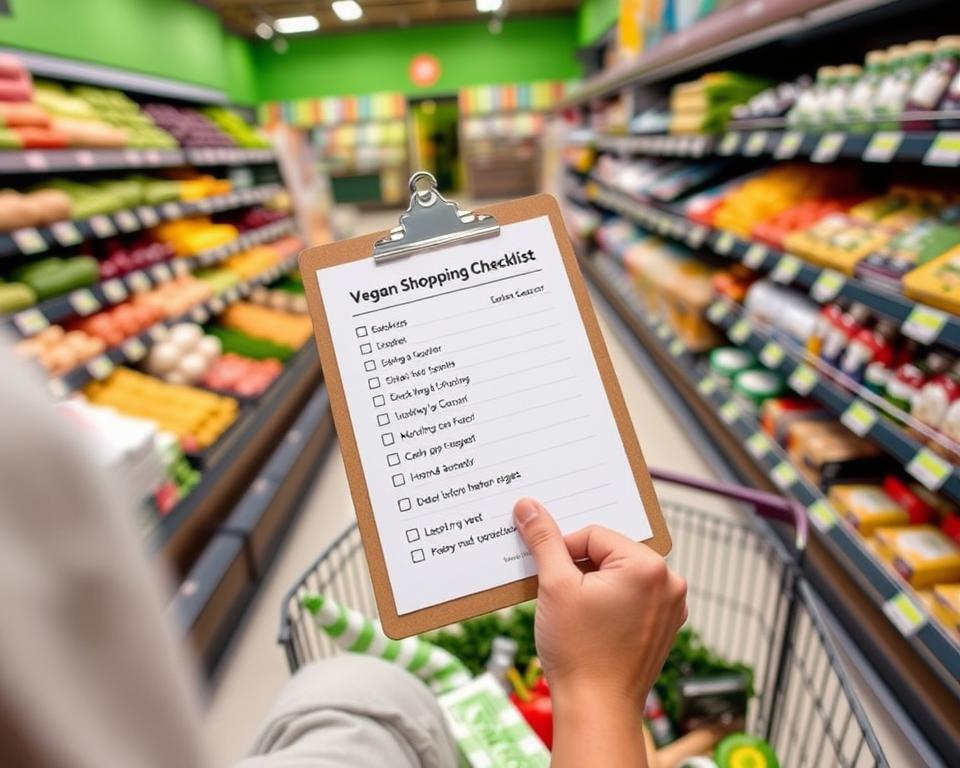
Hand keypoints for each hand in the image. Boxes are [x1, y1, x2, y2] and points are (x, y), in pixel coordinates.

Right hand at [513, 497, 686, 765]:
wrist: (596, 711)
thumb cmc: (579, 653)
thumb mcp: (554, 586)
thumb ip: (543, 540)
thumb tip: (528, 506)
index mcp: (648, 566)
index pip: (593, 535)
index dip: (563, 553)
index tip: (549, 580)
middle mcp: (668, 582)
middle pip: (609, 552)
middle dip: (580, 568)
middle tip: (561, 594)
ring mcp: (670, 607)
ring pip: (619, 575)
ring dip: (593, 585)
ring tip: (575, 614)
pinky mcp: (663, 627)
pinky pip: (632, 598)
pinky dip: (609, 603)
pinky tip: (590, 624)